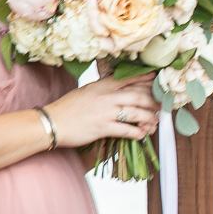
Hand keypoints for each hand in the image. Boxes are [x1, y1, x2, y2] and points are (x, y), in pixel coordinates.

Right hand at [43, 76, 161, 147]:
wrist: (51, 122)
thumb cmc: (67, 108)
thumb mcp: (86, 91)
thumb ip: (102, 89)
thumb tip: (119, 89)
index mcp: (101, 85)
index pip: (128, 79)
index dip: (145, 79)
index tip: (156, 79)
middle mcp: (106, 96)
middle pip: (138, 95)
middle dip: (152, 101)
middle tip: (161, 106)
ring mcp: (105, 112)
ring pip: (136, 112)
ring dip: (148, 118)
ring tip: (154, 122)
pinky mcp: (102, 128)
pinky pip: (126, 130)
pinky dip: (137, 132)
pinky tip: (142, 134)